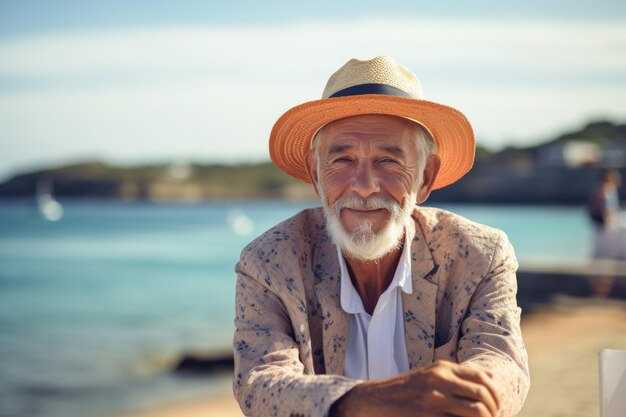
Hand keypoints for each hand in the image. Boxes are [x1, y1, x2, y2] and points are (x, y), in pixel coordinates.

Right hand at [330, 360, 500, 416]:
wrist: (377, 399)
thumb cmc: (408, 390)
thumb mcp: (433, 375)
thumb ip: (460, 375)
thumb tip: (492, 376)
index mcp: (443, 368)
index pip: (482, 378)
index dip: (495, 395)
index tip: (497, 407)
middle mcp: (440, 379)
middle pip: (483, 395)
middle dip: (494, 411)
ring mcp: (434, 397)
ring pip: (476, 411)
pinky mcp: (428, 414)